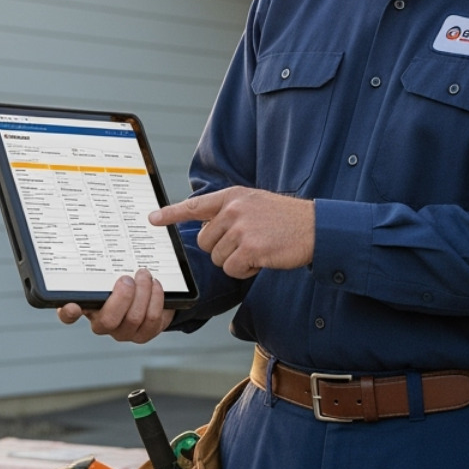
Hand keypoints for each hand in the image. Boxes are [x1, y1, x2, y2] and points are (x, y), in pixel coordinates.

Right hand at [56, 268, 173, 342]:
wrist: (148, 294)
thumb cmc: (123, 279)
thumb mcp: (110, 271)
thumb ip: (103, 264)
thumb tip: (101, 236)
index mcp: (87, 305)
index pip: (69, 314)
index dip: (69, 313)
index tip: (73, 305)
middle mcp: (102, 323)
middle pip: (108, 320)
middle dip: (122, 297)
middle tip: (128, 278)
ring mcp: (123, 331)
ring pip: (134, 318)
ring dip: (143, 292)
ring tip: (145, 275)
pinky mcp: (144, 334)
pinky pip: (152, 319)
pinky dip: (155, 298)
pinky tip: (155, 285)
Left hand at [152, 186, 314, 279]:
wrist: (316, 227)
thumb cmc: (285, 219)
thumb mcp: (255, 204)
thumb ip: (229, 212)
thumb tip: (204, 230)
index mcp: (232, 196)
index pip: (195, 205)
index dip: (171, 213)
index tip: (152, 218)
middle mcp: (233, 209)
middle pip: (204, 241)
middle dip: (221, 249)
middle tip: (246, 244)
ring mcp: (241, 228)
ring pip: (217, 258)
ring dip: (235, 261)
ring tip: (258, 249)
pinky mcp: (250, 248)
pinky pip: (231, 269)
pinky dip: (245, 271)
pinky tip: (262, 260)